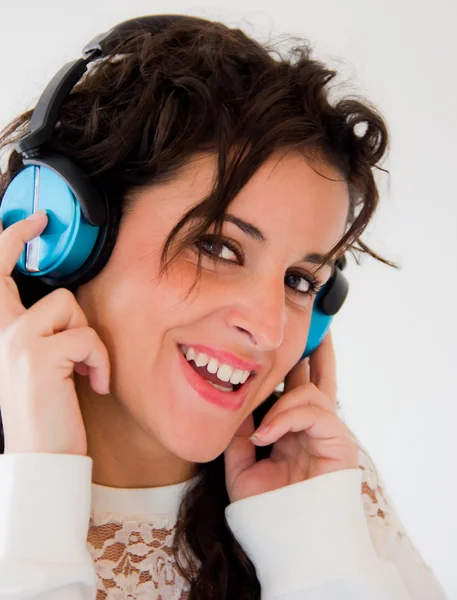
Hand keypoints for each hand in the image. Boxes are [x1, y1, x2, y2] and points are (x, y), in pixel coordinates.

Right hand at [0, 211, 110, 455]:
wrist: (41, 458)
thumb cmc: (47, 413)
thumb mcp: (40, 367)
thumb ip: (45, 334)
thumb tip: (70, 309)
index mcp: (2, 333)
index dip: (9, 242)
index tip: (31, 219)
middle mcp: (2, 331)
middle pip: (27, 278)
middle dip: (41, 266)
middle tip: (46, 235)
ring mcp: (17, 340)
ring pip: (69, 307)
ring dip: (88, 340)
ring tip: (84, 371)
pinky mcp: (39, 355)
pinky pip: (87, 337)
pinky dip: (99, 361)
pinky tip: (94, 384)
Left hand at [224, 330, 358, 502]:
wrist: (283, 542)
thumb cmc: (264, 509)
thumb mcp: (241, 466)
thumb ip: (241, 433)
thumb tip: (240, 402)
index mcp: (291, 431)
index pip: (295, 389)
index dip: (293, 366)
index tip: (285, 342)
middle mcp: (311, 428)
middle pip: (319, 379)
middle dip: (318, 352)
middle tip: (315, 325)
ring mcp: (327, 434)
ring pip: (313, 392)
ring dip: (284, 403)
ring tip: (263, 430)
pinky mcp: (340, 444)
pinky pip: (317, 412)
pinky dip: (289, 418)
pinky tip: (269, 435)